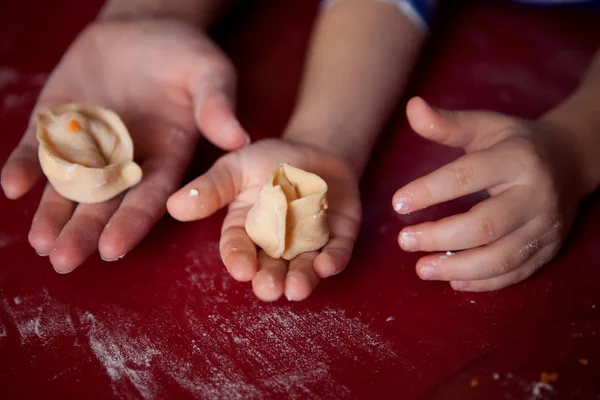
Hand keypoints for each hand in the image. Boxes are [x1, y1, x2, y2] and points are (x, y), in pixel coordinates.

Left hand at [1, 19, 247, 272]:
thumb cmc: (186, 55)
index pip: (148, 197)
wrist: (144, 28)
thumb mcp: (209, 73)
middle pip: (104, 203)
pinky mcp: (60, 122)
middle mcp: (127, 161)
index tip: (112, 249)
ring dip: (52, 214)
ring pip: (69, 186)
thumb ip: (217, 105)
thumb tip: (239, 139)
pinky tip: (14, 186)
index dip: (131, 222)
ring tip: (39, 242)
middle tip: (63, 261)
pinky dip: (27, 167)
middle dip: (83, 232)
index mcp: (166, 158)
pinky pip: (41, 149)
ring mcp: (90, 144)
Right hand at [167, 139, 361, 300]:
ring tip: (295, 290)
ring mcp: (309, 242)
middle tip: (269, 289)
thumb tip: (173, 206)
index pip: (239, 248)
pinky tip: (326, 266)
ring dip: (300, 279)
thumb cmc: (271, 160)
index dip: (239, 259)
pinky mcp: (339, 237)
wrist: (317, 148)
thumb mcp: (236, 167)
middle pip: (271, 266)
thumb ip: (211, 188)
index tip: (241, 270)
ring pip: (303, 267)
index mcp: (247, 228)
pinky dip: (333, 261)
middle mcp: (277, 243)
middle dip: (269, 279)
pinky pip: (337, 252)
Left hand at [393, 97, 584, 290]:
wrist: (571, 161)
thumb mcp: (485, 127)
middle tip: (404, 241)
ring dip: (458, 268)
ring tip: (422, 268)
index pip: (467, 177)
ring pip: (502, 258)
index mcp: (517, 159)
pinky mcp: (549, 249)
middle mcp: (536, 196)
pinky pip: (516, 274)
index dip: (429, 191)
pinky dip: (483, 283)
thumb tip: (411, 107)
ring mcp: (546, 227)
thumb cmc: (516, 143)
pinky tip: (453, 281)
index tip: (398, 202)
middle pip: (485, 225)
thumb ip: (447, 124)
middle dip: (440, 236)